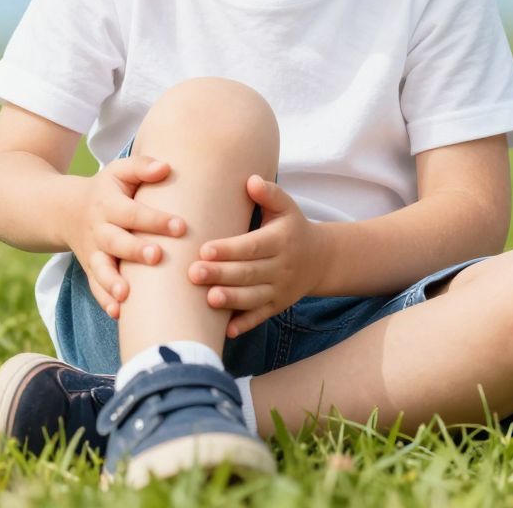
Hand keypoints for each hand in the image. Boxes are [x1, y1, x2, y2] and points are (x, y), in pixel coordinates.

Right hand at [66, 155, 186, 319]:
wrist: (66, 211)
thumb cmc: (107, 190)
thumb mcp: (119, 171)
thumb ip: (141, 167)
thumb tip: (166, 167)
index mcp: (109, 204)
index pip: (134, 212)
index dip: (156, 219)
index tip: (181, 226)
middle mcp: (99, 230)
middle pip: (116, 242)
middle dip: (135, 250)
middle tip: (157, 256)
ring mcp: (94, 253)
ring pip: (101, 269)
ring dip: (112, 282)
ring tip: (127, 294)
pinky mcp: (91, 270)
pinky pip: (95, 287)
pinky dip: (104, 300)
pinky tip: (118, 314)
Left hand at [189, 175, 321, 338]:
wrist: (320, 259)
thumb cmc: (291, 228)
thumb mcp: (286, 207)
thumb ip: (269, 193)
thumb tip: (251, 181)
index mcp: (280, 241)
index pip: (252, 246)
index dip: (229, 249)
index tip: (204, 249)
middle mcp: (281, 267)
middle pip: (249, 273)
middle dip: (221, 275)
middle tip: (193, 274)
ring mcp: (279, 290)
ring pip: (253, 298)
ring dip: (231, 300)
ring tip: (208, 300)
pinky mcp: (276, 307)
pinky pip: (260, 317)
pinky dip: (244, 325)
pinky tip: (225, 332)